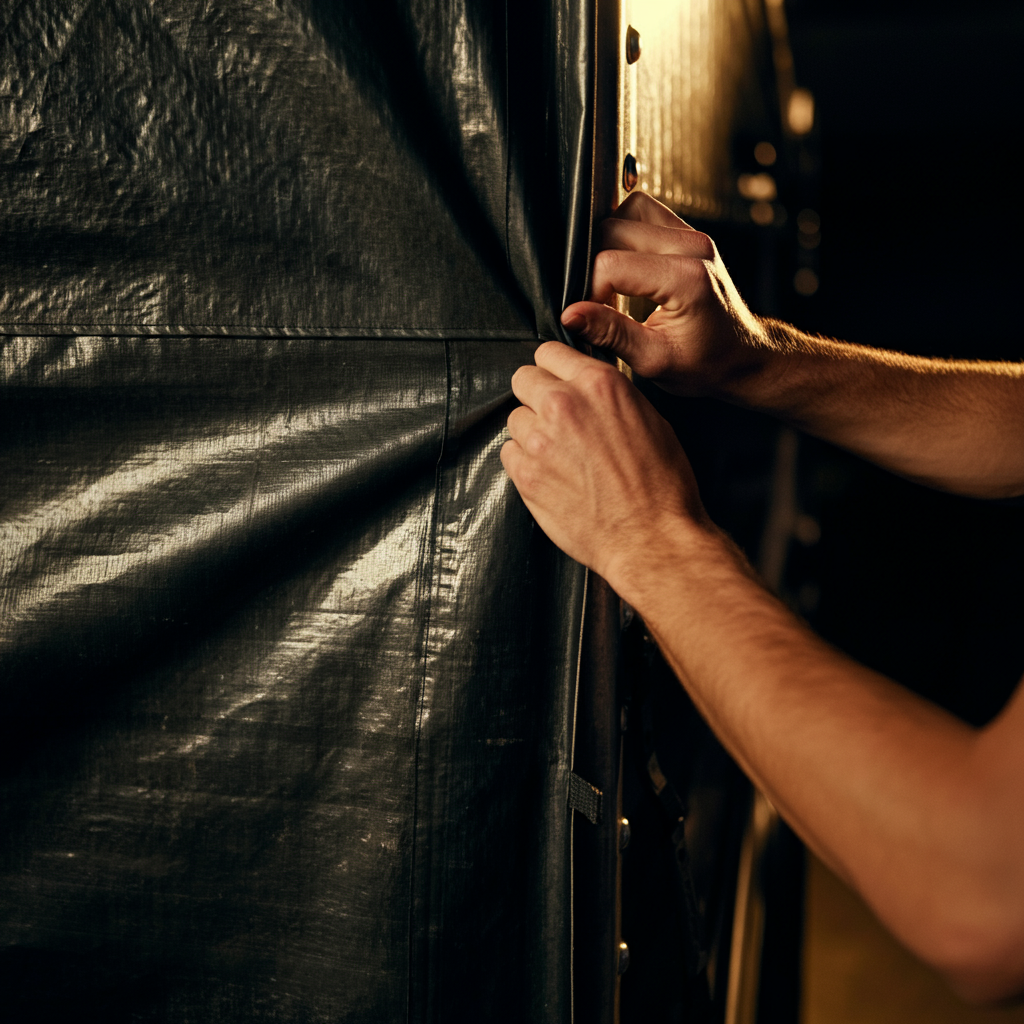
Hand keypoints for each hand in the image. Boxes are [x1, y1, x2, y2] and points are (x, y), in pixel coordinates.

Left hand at [500, 340, 708, 587]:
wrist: (650, 538)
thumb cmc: (661, 486)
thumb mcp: (650, 420)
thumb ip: (610, 397)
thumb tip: (588, 389)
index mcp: (599, 384)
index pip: (549, 352)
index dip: (553, 369)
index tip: (555, 382)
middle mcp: (564, 405)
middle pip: (523, 379)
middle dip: (536, 396)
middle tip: (554, 419)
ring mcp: (540, 440)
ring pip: (515, 418)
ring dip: (531, 431)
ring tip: (558, 455)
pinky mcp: (526, 475)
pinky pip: (508, 453)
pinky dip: (523, 461)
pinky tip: (550, 475)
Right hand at [562, 191, 773, 400]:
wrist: (741, 355)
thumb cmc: (706, 363)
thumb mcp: (654, 360)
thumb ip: (610, 333)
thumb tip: (570, 315)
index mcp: (686, 279)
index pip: (610, 264)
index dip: (589, 291)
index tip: (590, 316)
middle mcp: (691, 247)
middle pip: (612, 230)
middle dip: (592, 266)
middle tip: (596, 302)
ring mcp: (691, 234)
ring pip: (624, 213)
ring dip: (606, 244)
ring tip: (610, 282)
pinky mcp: (686, 232)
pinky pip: (641, 213)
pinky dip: (623, 234)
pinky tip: (623, 266)